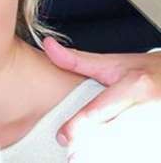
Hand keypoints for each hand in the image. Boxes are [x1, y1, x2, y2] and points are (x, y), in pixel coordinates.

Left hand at [43, 37, 160, 151]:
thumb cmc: (148, 72)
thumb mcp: (116, 63)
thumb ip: (79, 61)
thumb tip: (48, 45)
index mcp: (135, 87)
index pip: (101, 111)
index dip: (78, 126)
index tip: (62, 137)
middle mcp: (148, 110)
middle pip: (112, 134)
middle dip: (89, 147)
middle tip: (70, 156)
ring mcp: (156, 130)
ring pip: (126, 148)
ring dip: (103, 154)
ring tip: (80, 159)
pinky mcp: (158, 142)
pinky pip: (136, 152)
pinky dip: (119, 155)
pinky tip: (100, 157)